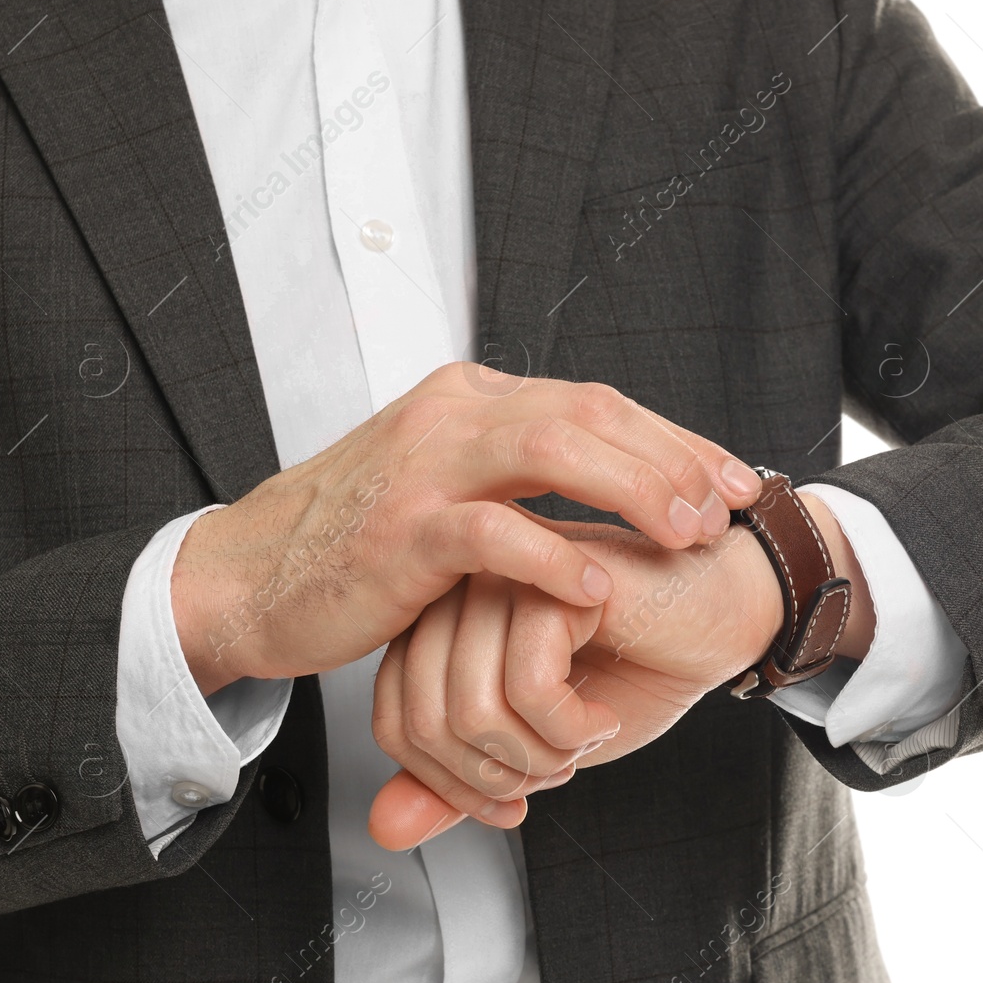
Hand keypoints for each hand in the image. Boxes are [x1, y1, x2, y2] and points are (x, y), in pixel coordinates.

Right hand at [170, 365, 764, 694]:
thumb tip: (614, 480)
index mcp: (471, 399)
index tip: (734, 481)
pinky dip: (555, 556)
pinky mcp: (401, 531)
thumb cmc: (359, 541)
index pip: (597, 401)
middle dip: (673, 459)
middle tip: (725, 509)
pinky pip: (494, 532)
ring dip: (634, 489)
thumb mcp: (447, 485)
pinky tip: (601, 583)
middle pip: (590, 412)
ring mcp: (425, 467)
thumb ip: (517, 470)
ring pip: (553, 449)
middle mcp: (453, 414)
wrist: (247, 577)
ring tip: (685, 534)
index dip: (676, 440)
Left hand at [367, 492, 872, 848]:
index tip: (514, 798)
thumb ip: (460, 783)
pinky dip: (572, 729)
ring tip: (585, 737)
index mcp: (441, 626)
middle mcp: (456, 594)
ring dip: (541, 755)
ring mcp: (500, 577)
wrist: (725, 615)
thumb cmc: (638, 667)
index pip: (393, 723)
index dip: (451, 786)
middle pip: (425, 723)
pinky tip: (604, 715)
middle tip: (560, 765)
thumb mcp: (538, 747)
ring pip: (472, 710)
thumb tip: (385, 830)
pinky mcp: (551, 578)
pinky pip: (528, 688)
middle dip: (500, 775)